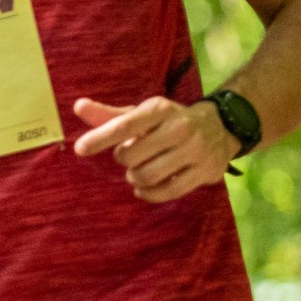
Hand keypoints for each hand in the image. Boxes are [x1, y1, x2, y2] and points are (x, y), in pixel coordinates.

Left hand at [72, 96, 238, 201]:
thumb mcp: (144, 114)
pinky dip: (148, 193)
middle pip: (131, 156)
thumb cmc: (171, 121)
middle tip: (133, 155)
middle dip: (124, 159)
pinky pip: (166, 192)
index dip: (100, 138)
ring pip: (146, 176)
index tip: (80, 148)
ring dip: (135, 177)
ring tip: (141, 170)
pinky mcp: (204, 172)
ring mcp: (195, 151)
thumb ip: (111, 115)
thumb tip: (78, 107)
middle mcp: (180, 128)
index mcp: (160, 109)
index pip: (125, 125)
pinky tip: (146, 188)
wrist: (221, 127)